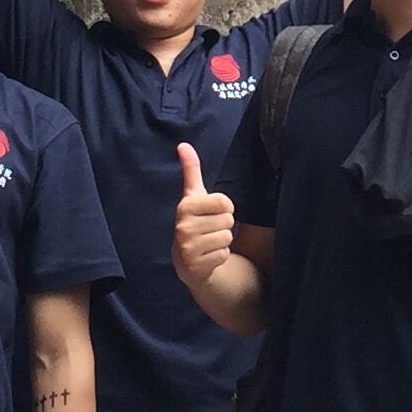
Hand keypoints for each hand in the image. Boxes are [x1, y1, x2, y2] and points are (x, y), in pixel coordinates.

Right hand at [171, 145, 235, 290]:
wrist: (186, 261)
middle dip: (224, 225)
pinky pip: (224, 255)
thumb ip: (191, 170)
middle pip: (228, 220)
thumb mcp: (193, 196)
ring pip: (227, 237)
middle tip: (209, 229)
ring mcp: (188, 248)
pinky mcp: (196, 266)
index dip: (224, 208)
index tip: (211, 212)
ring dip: (222, 241)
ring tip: (208, 242)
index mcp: (185, 207)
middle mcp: (183, 227)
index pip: (225, 202)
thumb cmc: (195, 222)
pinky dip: (220, 256)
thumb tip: (183, 144)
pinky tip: (207, 255)